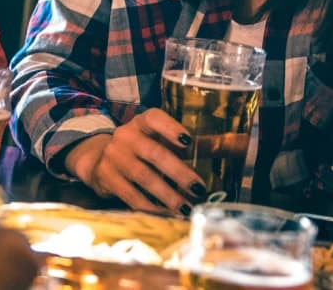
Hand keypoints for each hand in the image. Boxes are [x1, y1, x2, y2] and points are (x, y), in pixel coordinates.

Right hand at [63, 109, 202, 215]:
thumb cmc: (140, 148)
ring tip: (186, 207)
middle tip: (199, 188)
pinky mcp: (106, 178)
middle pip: (154, 153)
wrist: (98, 159)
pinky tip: (166, 214)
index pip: (155, 118)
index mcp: (142, 122)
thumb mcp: (157, 139)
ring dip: (167, 195)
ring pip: (144, 177)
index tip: (188, 142)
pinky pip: (131, 196)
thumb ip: (187, 145)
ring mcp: (114, 157)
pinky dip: (151, 207)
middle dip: (178, 172)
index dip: (170, 129)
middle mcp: (126, 136)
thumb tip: (235, 147)